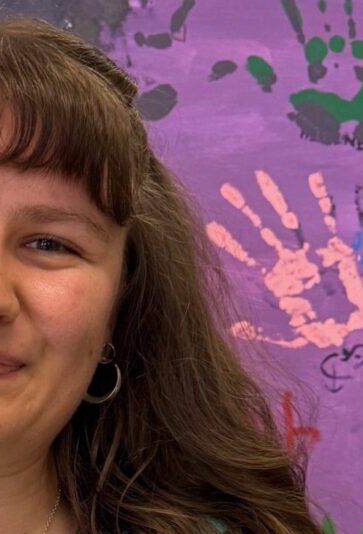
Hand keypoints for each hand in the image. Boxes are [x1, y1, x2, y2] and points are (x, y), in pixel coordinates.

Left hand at [206, 168, 362, 348]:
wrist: (349, 325)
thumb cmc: (319, 329)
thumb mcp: (288, 334)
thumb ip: (261, 330)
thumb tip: (232, 328)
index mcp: (275, 277)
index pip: (245, 255)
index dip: (228, 241)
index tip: (209, 225)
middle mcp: (288, 259)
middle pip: (262, 229)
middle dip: (245, 209)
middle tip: (226, 188)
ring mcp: (310, 250)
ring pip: (290, 218)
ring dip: (276, 198)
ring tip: (260, 175)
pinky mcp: (334, 247)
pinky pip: (327, 220)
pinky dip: (322, 199)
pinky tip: (313, 178)